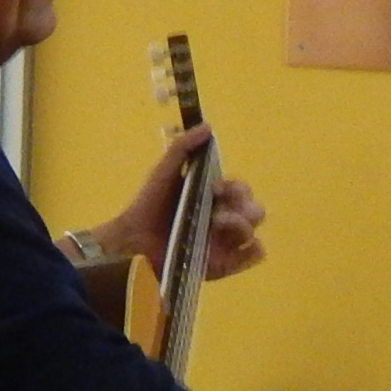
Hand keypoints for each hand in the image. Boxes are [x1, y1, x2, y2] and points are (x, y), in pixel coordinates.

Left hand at [101, 128, 268, 278]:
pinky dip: (250, 249)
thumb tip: (207, 127)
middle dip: (243, 206)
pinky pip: (255, 254)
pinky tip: (227, 244)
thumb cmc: (150, 206)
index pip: (242, 190)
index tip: (215, 188)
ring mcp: (226, 243)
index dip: (235, 188)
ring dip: (240, 225)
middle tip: (218, 212)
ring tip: (216, 226)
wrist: (135, 240)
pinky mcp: (226, 264)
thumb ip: (183, 147)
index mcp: (215, 199)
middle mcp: (225, 220)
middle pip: (255, 210)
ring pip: (254, 231)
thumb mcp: (165, 171)